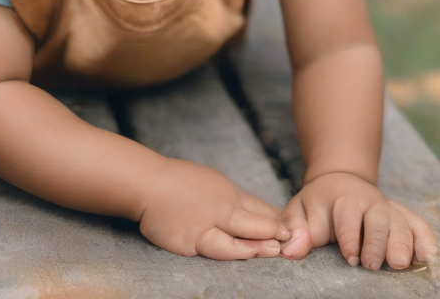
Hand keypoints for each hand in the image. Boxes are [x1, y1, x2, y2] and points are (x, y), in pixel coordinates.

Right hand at [138, 158, 289, 259]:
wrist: (150, 184)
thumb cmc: (181, 180)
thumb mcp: (214, 181)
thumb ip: (235, 199)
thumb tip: (260, 213)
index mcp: (227, 194)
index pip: (258, 209)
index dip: (275, 221)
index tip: (290, 229)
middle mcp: (218, 211)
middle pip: (251, 225)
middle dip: (271, 234)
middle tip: (288, 241)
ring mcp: (203, 229)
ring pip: (233, 243)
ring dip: (253, 248)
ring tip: (269, 252)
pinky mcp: (188, 244)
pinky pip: (207, 251)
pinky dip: (223, 254)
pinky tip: (237, 257)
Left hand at [280, 171, 437, 268]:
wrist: (340, 182)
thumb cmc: (319, 204)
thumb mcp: (301, 210)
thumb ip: (296, 229)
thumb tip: (290, 250)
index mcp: (344, 198)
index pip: (348, 216)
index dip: (350, 236)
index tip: (350, 257)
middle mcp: (370, 202)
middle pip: (379, 219)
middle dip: (377, 242)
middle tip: (372, 265)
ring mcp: (388, 208)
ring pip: (401, 222)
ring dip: (403, 242)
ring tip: (400, 264)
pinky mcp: (403, 216)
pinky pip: (419, 223)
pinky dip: (426, 238)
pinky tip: (429, 256)